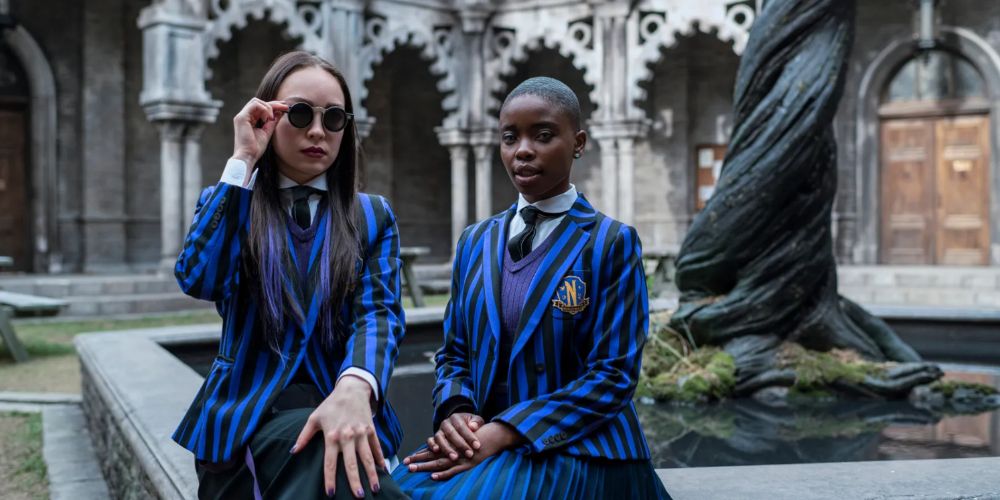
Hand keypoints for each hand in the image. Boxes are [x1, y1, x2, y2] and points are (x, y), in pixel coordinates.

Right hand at [232, 98, 288, 165]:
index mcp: (249, 120)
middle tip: (285, 106)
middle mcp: (244, 117)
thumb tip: (279, 112)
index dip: (274, 106)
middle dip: (274, 103)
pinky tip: (269, 118)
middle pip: (259, 102)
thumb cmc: (255, 148)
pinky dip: (264, 109)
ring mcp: (241, 116)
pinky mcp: (241, 118)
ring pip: (256, 101)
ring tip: (272, 118)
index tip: (285, 108)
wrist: (248, 157)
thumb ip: (272, 122)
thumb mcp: (267, 132)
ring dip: (268, 107)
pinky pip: (254, 105)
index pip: (261, 108)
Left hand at [291, 375, 384, 497]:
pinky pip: (376, 447)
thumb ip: (304, 436)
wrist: (351, 389)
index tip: (331, 493)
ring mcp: (361, 433)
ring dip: (371, 474)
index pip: (330, 463)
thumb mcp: (314, 418)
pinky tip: (383, 470)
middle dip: (356, 481)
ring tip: (375, 488)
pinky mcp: (371, 430)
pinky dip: (380, 458)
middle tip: (359, 497)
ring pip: (367, 457)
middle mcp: (347, 436)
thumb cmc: (331, 405)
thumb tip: (293, 452)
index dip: (330, 479)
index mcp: (332, 436)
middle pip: (352, 463)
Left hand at [404, 422, 524, 480]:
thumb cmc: (483, 436)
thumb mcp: (468, 436)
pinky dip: (444, 473)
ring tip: (412, 469)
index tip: (409, 458)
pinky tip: (434, 476)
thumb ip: (457, 441)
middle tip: (405, 464)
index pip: (433, 449)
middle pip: (433, 456)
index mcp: (452, 444)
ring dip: (425, 466)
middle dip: (418, 460)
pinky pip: (454, 470)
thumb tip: (448, 443)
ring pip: (440, 462)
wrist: (497, 434)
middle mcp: (454, 450)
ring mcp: (461, 457)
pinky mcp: (469, 463)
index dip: (421, 454)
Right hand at [414, 412, 484, 462]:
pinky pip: (429, 440)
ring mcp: (439, 430)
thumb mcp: (476, 421)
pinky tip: (436, 451)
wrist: (460, 425)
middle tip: (469, 454)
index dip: (470, 437)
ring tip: (455, 458)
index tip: (477, 446)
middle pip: (451, 433)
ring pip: (440, 438)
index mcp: (456, 417)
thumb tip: (473, 426)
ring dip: (447, 448)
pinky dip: (432, 445)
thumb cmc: (470, 425)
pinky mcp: (433, 438)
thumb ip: (476, 422)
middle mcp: (446, 423)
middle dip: (460, 445)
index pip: (462, 427)